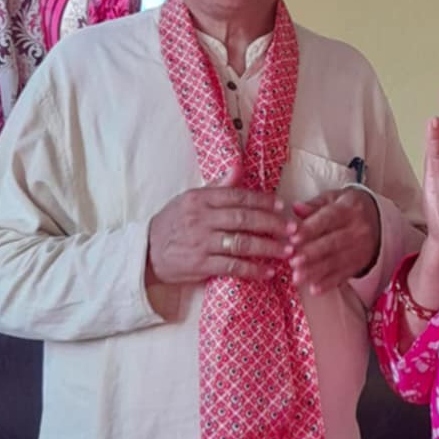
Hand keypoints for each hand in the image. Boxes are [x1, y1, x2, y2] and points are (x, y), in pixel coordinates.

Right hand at [146, 164, 290, 284]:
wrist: (146, 252)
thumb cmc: (173, 223)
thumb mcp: (190, 198)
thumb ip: (217, 185)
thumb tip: (239, 166)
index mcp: (200, 198)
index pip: (237, 196)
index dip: (262, 200)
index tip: (281, 205)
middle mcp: (201, 218)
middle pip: (244, 218)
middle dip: (272, 223)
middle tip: (292, 229)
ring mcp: (201, 242)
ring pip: (241, 243)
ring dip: (268, 247)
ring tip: (287, 251)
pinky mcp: (200, 264)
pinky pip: (232, 266)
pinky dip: (252, 269)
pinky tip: (268, 272)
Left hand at [287, 187, 380, 294]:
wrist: (376, 218)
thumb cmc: (346, 207)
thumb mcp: (332, 199)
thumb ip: (313, 205)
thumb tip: (295, 208)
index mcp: (349, 209)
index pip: (328, 219)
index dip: (311, 229)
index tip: (293, 238)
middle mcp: (358, 229)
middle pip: (333, 243)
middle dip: (312, 254)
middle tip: (293, 261)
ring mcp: (361, 248)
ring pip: (337, 261)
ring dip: (316, 271)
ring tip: (297, 277)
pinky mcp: (360, 263)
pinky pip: (344, 275)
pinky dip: (328, 283)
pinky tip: (314, 289)